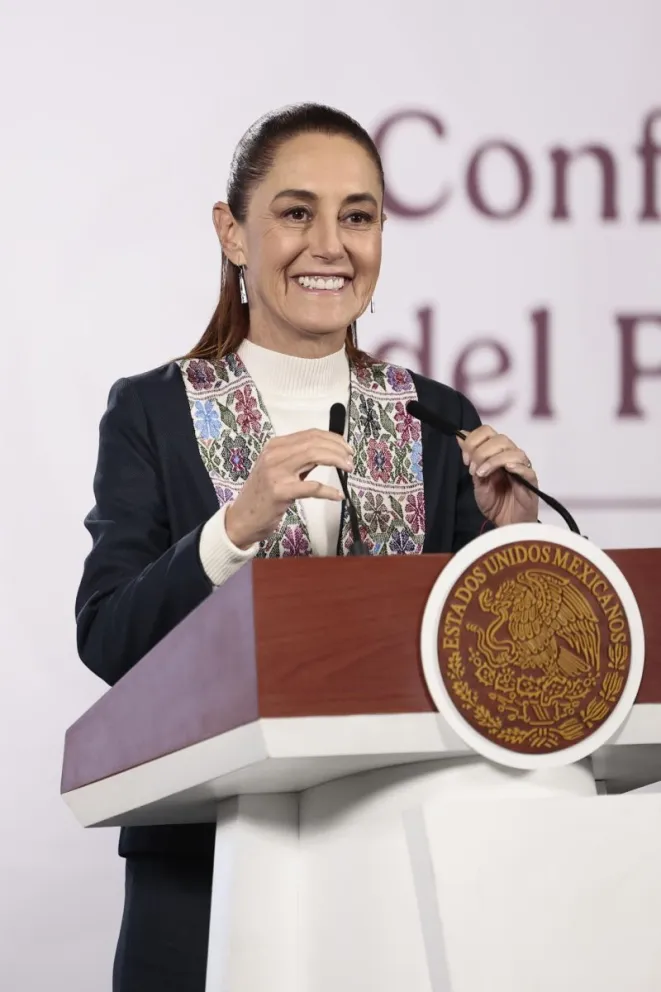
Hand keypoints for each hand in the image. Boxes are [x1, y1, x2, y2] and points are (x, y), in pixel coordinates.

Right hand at [225, 429, 352, 548]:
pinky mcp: (280, 492)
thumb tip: (328, 452)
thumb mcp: (278, 470)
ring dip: (337, 461)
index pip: (311, 434)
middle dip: (338, 449)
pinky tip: (337, 495)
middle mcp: (275, 454)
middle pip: (315, 442)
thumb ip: (300, 460)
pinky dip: (329, 491)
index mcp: (276, 446)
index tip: (346, 447)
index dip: (333, 438)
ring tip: (348, 468)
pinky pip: (312, 487)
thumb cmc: (263, 495)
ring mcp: (276, 472)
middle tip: (350, 459)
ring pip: (314, 456)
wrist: (242, 518)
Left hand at [457, 425, 538, 526]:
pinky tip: (506, 469)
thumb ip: (472, 459)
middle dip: (481, 451)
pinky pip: (526, 468)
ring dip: (493, 460)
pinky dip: (515, 466)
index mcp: (497, 453)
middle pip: (500, 439)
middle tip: (473, 469)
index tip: (465, 458)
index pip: (488, 432)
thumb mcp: (477, 480)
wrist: (506, 524)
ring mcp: (522, 468)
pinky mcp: (531, 481)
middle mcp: (511, 456)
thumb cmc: (495, 503)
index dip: (473, 441)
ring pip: (512, 451)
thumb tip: (460, 435)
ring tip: (483, 474)